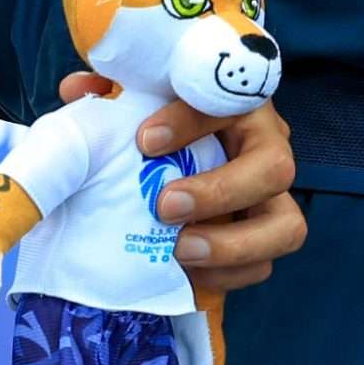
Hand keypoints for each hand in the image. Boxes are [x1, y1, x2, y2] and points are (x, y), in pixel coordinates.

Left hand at [64, 75, 305, 291]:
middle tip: (164, 205)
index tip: (143, 140)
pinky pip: (264, 264)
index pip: (230, 103)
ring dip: (233, 245)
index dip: (189, 122)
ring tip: (179, 250)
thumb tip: (77, 90)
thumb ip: (114, 90)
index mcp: (239, 100)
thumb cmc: (166, 112)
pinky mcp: (265, 234)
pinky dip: (227, 274)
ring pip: (286, 226)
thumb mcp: (144, 94)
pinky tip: (184, 270)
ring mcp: (273, 195)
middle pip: (275, 167)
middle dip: (219, 191)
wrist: (195, 142)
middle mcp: (267, 145)